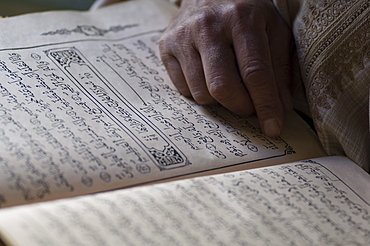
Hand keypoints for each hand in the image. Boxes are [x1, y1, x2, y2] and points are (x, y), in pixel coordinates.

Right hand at [159, 0, 291, 135]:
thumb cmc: (247, 13)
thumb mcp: (273, 31)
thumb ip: (279, 69)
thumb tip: (279, 109)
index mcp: (242, 18)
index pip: (255, 73)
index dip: (265, 105)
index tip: (273, 128)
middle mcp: (207, 26)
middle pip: (222, 87)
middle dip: (240, 107)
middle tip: (249, 107)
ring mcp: (182, 36)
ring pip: (201, 93)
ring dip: (220, 100)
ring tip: (229, 84)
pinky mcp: (166, 46)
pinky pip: (183, 89)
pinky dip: (199, 92)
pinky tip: (208, 76)